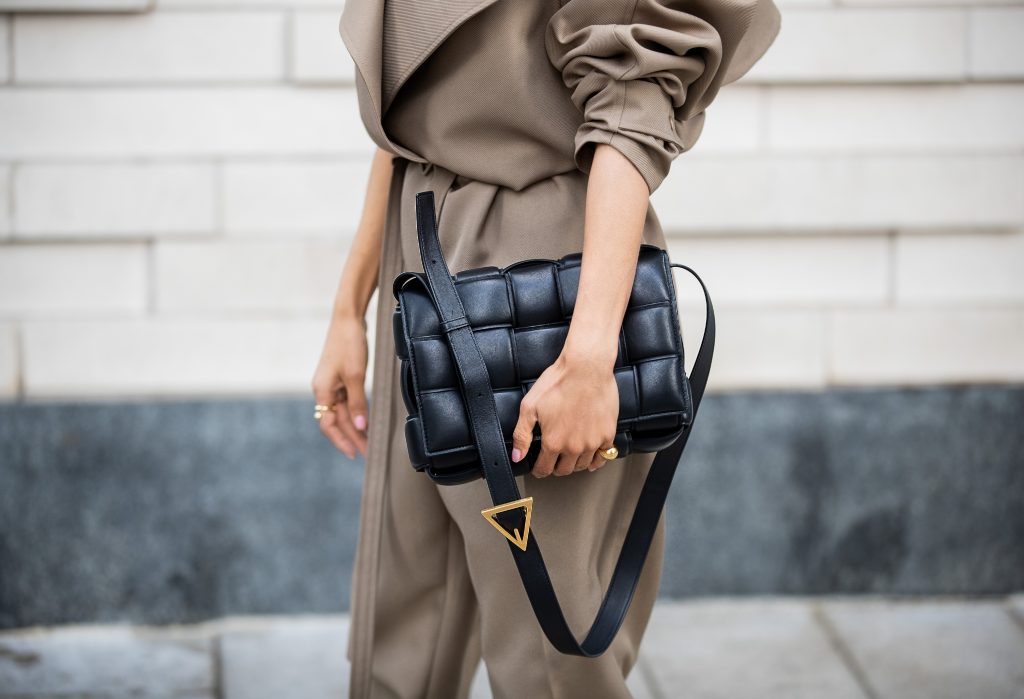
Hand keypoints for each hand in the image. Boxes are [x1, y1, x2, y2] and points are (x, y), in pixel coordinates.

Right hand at [311, 314, 370, 458]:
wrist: (348, 319)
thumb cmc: (349, 344)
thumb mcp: (355, 376)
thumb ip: (357, 403)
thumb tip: (360, 426)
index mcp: (322, 391)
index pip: (328, 425)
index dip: (342, 441)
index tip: (356, 454)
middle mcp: (323, 390)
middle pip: (336, 420)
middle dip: (352, 436)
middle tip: (368, 451)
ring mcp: (330, 384)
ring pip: (341, 412)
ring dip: (354, 426)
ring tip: (368, 440)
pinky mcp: (338, 377)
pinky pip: (345, 401)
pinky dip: (355, 412)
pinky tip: (364, 419)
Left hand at [510, 351, 618, 477]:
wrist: (586, 367)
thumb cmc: (558, 382)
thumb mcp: (530, 406)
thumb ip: (522, 435)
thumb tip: (517, 456)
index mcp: (553, 442)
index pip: (544, 469)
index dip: (538, 470)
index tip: (538, 468)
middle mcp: (574, 447)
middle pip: (564, 470)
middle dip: (555, 467)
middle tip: (553, 460)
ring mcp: (593, 442)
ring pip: (583, 466)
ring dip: (574, 464)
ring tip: (569, 456)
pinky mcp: (608, 434)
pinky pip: (603, 456)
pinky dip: (596, 459)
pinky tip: (591, 456)